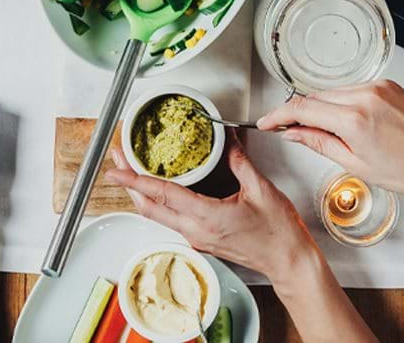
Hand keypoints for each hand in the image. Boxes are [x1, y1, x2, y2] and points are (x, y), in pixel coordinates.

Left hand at [106, 131, 321, 283]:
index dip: (135, 179)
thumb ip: (239, 161)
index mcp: (207, 217)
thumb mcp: (260, 189)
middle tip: (118, 160)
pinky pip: (171, 219)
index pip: (162, 194)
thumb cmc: (278, 233)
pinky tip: (161, 188)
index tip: (116, 168)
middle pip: (149, 207)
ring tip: (133, 170)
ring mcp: (197, 238)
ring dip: (141, 193)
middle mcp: (196, 231)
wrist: (287, 262)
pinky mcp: (201, 240)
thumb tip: (227, 139)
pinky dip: (159, 201)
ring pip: (157, 215)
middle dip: (129, 183)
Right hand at [256, 80, 403, 205]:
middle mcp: (366, 96)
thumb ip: (319, 142)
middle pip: (316, 97)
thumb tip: (294, 132)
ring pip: (334, 92)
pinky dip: (343, 102)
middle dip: (300, 112)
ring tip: (326, 132)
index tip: (268, 122)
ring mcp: (379, 87)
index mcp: (355, 119)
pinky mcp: (389, 85)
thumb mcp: (356, 164)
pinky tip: (348, 121)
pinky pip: (354, 89)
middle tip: (291, 130)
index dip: (279, 115)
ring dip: (323, 107)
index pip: (303, 108)